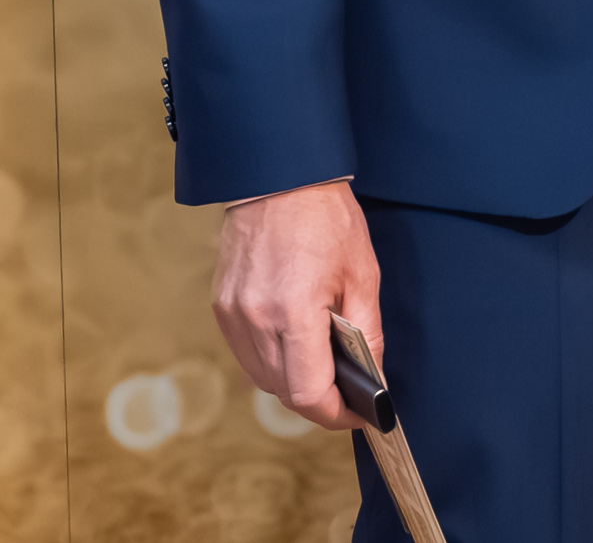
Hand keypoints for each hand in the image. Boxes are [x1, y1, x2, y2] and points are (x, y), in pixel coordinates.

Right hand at [212, 178, 383, 430]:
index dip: (335, 414)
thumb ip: (366, 332)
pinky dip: (271, 360)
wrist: (279, 177)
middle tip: (348, 393)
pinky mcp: (221, 306)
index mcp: (293, 313)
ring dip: (292, 382)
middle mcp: (255, 319)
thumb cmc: (327, 219)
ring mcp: (232, 314)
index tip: (358, 415)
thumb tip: (372, 375)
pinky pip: (246, 353)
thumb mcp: (362, 274)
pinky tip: (294, 343)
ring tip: (324, 367)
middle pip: (283, 391)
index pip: (308, 393)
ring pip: (262, 377)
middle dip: (318, 400)